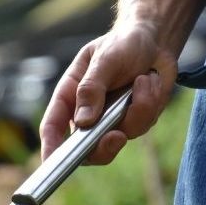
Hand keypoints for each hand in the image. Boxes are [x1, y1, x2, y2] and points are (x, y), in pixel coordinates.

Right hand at [39, 21, 177, 163]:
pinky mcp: (133, 121)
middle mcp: (86, 114)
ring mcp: (110, 121)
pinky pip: (142, 125)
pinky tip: (150, 82)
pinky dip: (151, 103)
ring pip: (120, 137)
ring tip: (143, 79)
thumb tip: (83, 122)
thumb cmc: (121, 44)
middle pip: (85, 149)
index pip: (53, 127)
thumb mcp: (103, 59)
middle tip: (116, 136)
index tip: (51, 163)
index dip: (50, 147)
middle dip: (102, 147)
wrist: (155, 41)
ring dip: (137, 109)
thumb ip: (91, 89)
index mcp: (69, 97)